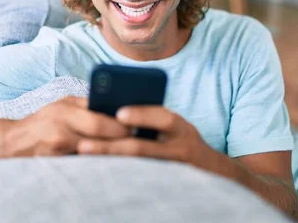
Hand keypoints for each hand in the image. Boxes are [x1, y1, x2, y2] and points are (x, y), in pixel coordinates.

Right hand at [8, 96, 129, 156]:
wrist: (11, 143)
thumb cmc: (42, 121)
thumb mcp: (61, 105)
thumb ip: (85, 105)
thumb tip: (115, 108)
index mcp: (64, 109)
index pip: (99, 118)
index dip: (120, 124)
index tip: (137, 125)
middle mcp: (60, 127)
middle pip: (98, 133)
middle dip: (120, 136)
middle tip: (137, 138)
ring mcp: (57, 146)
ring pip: (93, 150)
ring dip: (111, 150)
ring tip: (128, 149)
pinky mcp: (55, 163)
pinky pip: (82, 162)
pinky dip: (97, 161)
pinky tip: (110, 160)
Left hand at [76, 106, 223, 172]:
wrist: (214, 171)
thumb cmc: (184, 142)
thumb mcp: (176, 127)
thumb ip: (153, 119)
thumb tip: (113, 112)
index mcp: (180, 127)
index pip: (163, 117)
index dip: (142, 114)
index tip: (118, 113)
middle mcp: (180, 148)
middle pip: (142, 147)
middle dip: (111, 146)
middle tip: (84, 145)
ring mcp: (175, 169)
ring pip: (137, 167)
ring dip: (109, 163)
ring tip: (86, 158)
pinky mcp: (169, 186)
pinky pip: (139, 182)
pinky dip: (118, 176)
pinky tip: (99, 174)